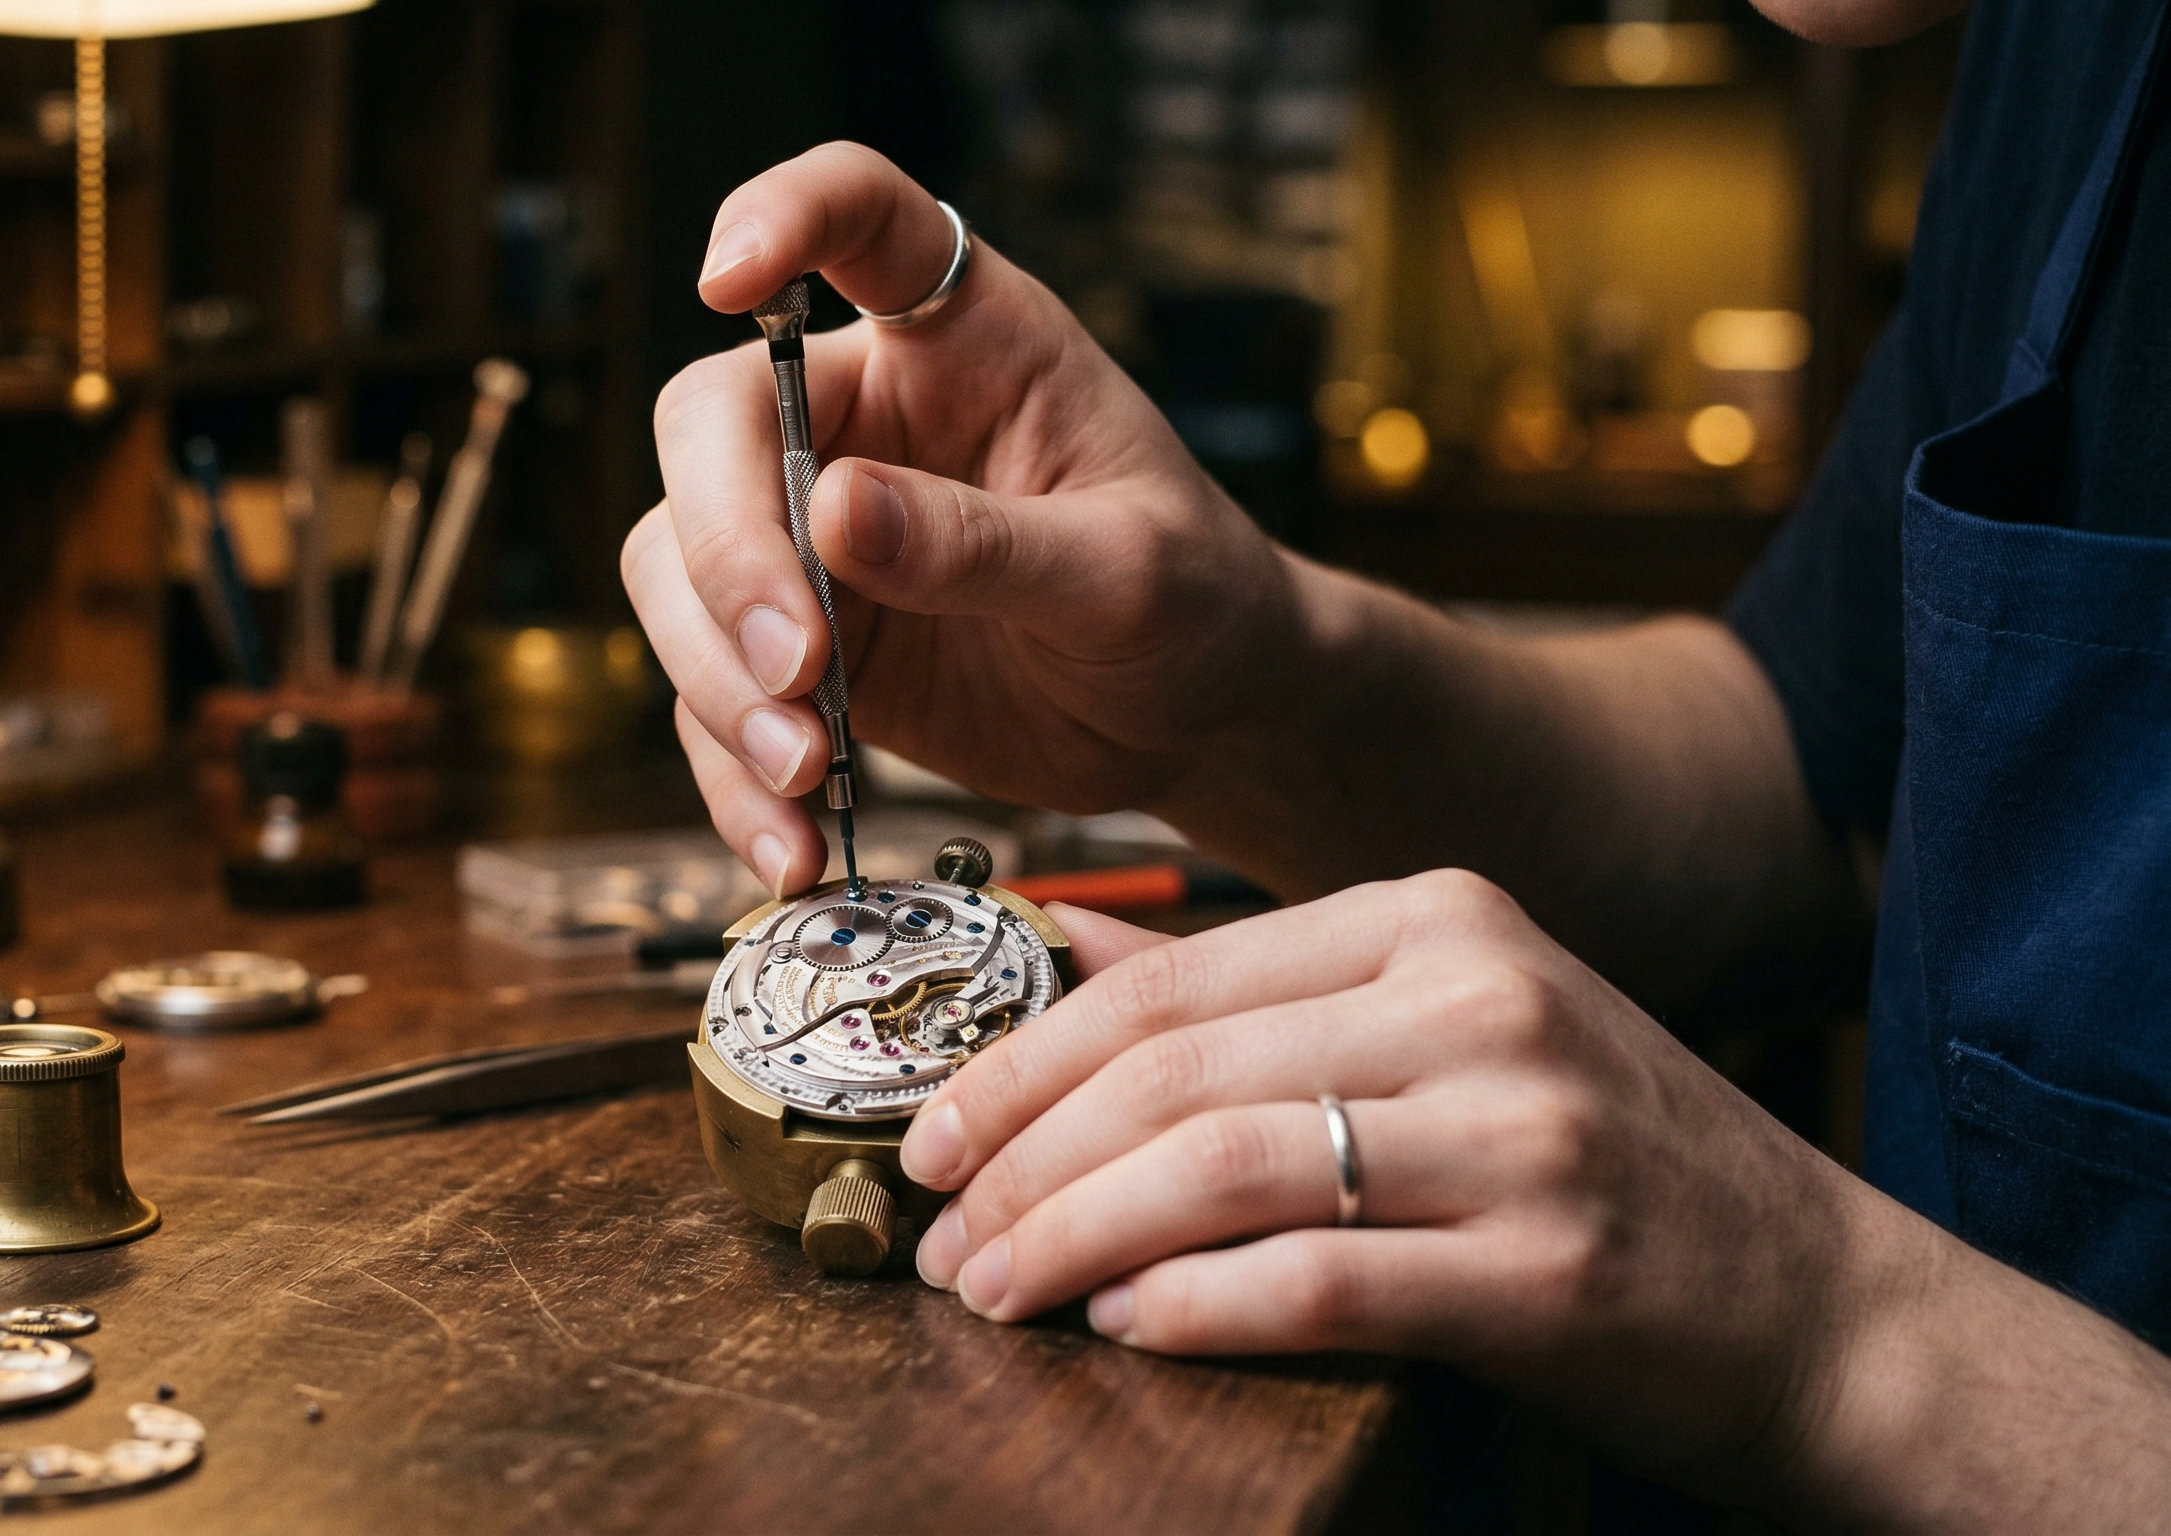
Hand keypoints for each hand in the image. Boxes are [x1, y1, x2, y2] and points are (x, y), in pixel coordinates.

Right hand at [625, 143, 1291, 894]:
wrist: (1198, 716)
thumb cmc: (1192, 601)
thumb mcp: (1127, 571)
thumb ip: (988, 544)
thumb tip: (834, 514)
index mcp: (960, 337)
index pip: (855, 216)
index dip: (777, 215)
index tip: (726, 275)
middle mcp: (860, 417)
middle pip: (710, 431)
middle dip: (725, 553)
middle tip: (796, 668)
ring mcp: (811, 534)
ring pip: (675, 570)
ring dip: (715, 681)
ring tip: (801, 773)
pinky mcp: (795, 646)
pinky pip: (712, 699)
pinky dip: (731, 777)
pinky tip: (788, 845)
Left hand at [901, 869, 1873, 1491]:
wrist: (1826, 1304)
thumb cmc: (1606, 1164)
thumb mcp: (1447, 1027)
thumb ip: (1264, 998)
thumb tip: (1060, 973)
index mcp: (1438, 915)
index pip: (1169, 979)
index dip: (1021, 1060)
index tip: (930, 1131)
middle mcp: (1480, 996)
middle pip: (1173, 1071)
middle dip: (1020, 1158)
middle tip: (937, 1233)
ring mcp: (1524, 1128)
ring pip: (1221, 1169)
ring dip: (1074, 1241)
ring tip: (995, 1291)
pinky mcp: (1549, 1270)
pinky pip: (1318, 1282)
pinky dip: (1196, 1308)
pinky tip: (1123, 1328)